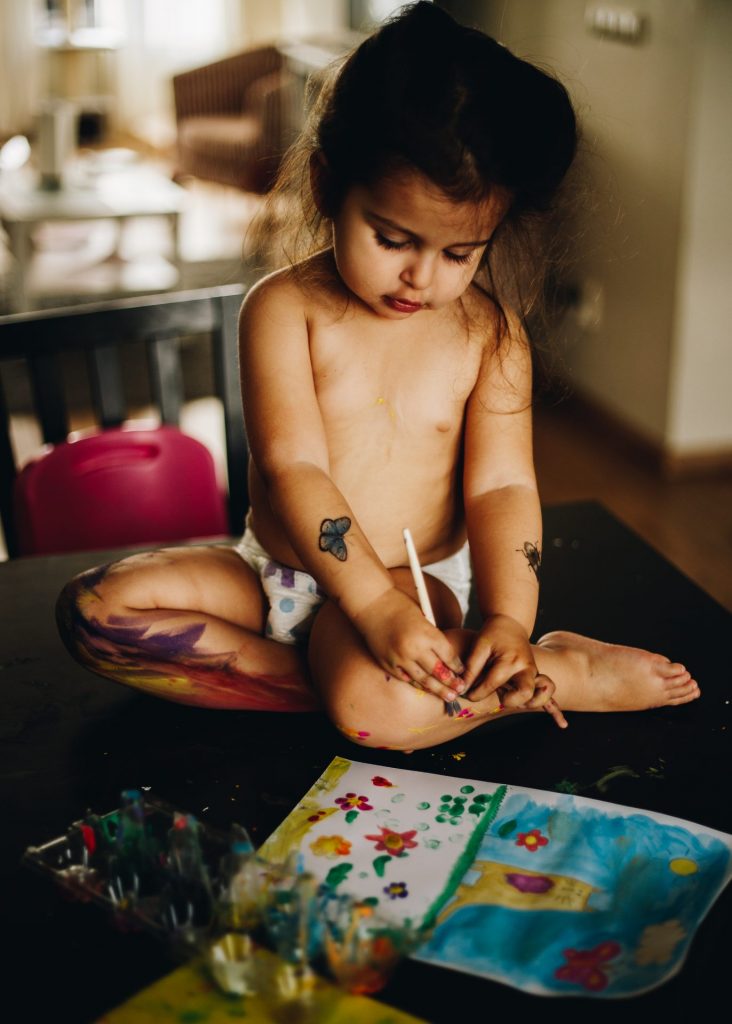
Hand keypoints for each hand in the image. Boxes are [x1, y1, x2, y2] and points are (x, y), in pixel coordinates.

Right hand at [352, 588, 464, 703]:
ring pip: (423, 679)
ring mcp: (400, 658)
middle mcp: (414, 649)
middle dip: (451, 683)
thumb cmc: (401, 607)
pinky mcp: (387, 663)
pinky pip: (405, 678)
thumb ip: (433, 638)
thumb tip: (447, 660)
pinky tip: (425, 687)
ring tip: (448, 696)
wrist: (372, 605)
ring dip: (437, 689)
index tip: (462, 672)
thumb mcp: (424, 618)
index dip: (457, 666)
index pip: (448, 656)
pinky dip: (416, 683)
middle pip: (438, 671)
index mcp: (427, 634)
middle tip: (460, 690)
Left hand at [462, 614, 566, 726]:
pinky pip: (548, 695)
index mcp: (511, 659)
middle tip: (497, 695)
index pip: (493, 684)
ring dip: (531, 703)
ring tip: (516, 702)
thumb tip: (462, 688)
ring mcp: (534, 674)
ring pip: (540, 696)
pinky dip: (555, 710)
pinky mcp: (536, 678)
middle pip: (525, 693)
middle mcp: (526, 668)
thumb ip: (471, 667)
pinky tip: (562, 724)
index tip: (466, 694)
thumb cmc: (493, 634)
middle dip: (509, 700)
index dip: (476, 693)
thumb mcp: (480, 646)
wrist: (510, 624)